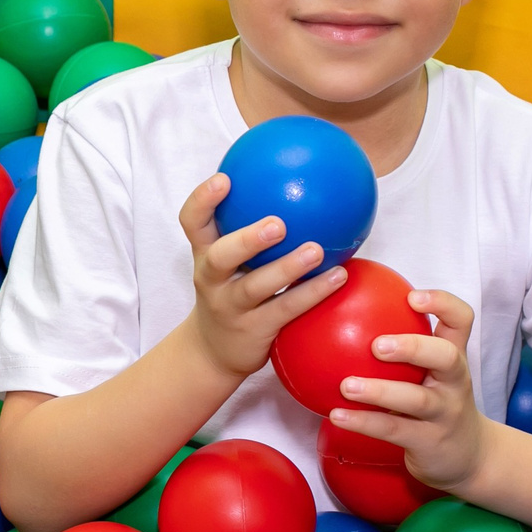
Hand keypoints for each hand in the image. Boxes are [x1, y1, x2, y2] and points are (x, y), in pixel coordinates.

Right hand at [178, 171, 345, 384]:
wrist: (213, 352)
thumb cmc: (230, 292)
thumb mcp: (228, 263)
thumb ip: (249, 231)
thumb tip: (301, 183)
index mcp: (204, 254)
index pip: (192, 222)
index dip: (203, 200)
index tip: (225, 179)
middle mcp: (211, 280)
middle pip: (219, 257)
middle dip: (247, 239)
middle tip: (278, 223)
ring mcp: (230, 307)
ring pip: (255, 287)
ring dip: (287, 268)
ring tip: (316, 250)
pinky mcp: (253, 330)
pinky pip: (286, 309)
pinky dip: (312, 292)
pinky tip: (339, 276)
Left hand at [327, 288, 488, 487]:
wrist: (468, 456)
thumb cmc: (437, 402)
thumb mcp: (432, 372)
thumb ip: (406, 346)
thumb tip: (347, 310)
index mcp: (454, 357)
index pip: (461, 320)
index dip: (442, 303)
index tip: (412, 296)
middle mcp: (454, 382)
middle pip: (446, 357)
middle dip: (413, 347)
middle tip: (377, 345)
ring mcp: (444, 413)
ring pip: (416, 399)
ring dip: (379, 391)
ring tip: (346, 386)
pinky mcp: (429, 441)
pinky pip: (394, 430)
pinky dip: (364, 422)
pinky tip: (337, 415)